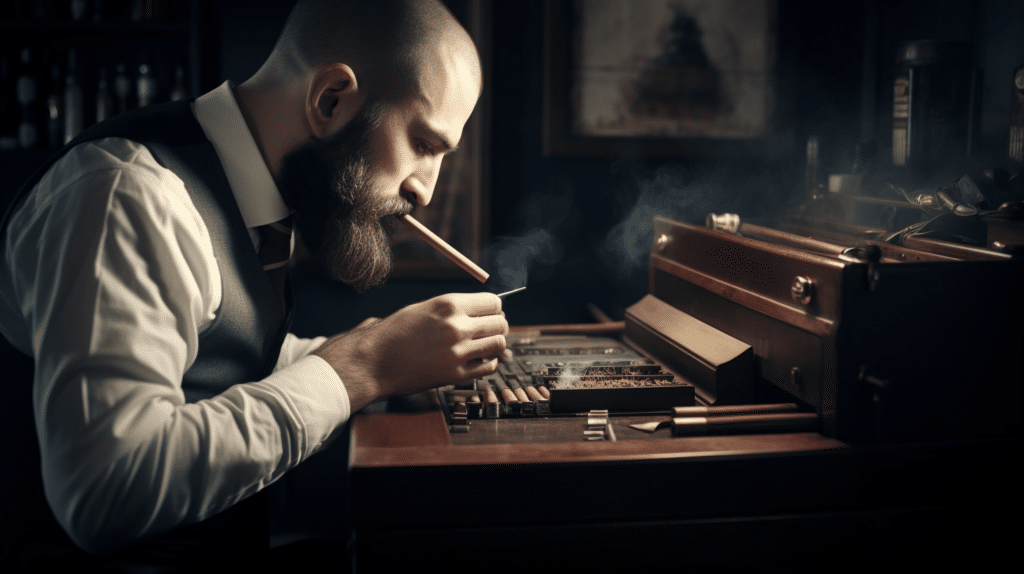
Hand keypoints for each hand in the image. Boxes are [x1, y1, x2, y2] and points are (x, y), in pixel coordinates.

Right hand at [313, 292, 507, 410]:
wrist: (373, 362)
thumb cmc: (394, 334)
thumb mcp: (424, 308)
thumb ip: (454, 309)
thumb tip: (482, 311)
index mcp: (449, 304)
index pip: (494, 302)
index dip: (494, 308)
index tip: (488, 314)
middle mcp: (457, 326)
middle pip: (501, 323)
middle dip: (497, 326)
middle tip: (487, 330)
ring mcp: (458, 352)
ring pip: (499, 344)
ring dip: (494, 344)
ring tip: (481, 345)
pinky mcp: (456, 375)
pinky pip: (489, 367)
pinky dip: (487, 363)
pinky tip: (476, 360)